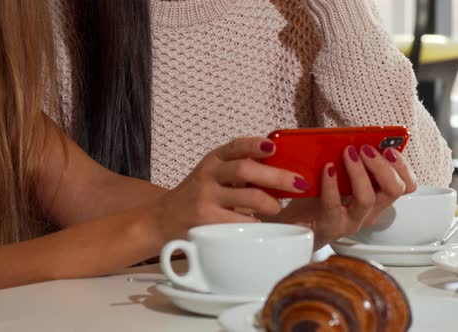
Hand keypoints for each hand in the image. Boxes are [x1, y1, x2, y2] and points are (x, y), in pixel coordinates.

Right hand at [151, 137, 311, 242]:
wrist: (163, 219)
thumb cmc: (196, 196)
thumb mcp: (212, 174)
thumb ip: (238, 169)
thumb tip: (282, 168)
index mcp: (213, 159)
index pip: (236, 146)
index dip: (256, 145)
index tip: (275, 147)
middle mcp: (208, 174)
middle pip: (245, 170)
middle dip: (277, 177)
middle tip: (300, 184)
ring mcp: (205, 198)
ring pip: (246, 196)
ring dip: (269, 202)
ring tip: (278, 208)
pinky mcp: (205, 221)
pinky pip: (238, 221)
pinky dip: (254, 222)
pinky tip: (259, 225)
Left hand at [282, 145, 416, 248]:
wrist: (291, 222)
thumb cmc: (316, 196)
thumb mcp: (340, 176)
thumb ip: (352, 162)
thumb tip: (356, 139)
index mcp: (377, 197)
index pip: (406, 185)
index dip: (402, 166)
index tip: (389, 149)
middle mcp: (370, 211)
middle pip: (394, 190)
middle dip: (383, 166)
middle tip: (366, 149)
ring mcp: (352, 221)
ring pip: (368, 198)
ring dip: (359, 172)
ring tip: (348, 153)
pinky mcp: (331, 226)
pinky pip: (335, 205)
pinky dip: (331, 184)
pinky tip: (327, 169)